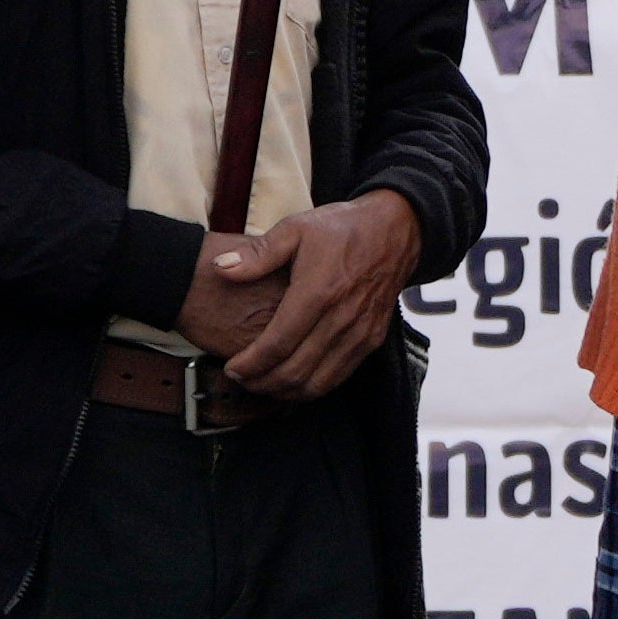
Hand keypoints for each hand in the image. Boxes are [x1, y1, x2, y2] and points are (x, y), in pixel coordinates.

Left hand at [181, 191, 419, 400]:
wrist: (397, 229)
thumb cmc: (342, 228)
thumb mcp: (296, 229)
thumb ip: (258, 253)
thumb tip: (220, 268)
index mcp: (318, 292)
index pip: (277, 345)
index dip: (250, 364)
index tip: (231, 368)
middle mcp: (341, 318)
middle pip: (294, 371)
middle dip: (261, 383)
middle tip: (241, 379)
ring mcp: (360, 333)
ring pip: (317, 383)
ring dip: (285, 391)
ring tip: (263, 384)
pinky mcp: (372, 339)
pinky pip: (339, 377)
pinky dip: (312, 387)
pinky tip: (294, 381)